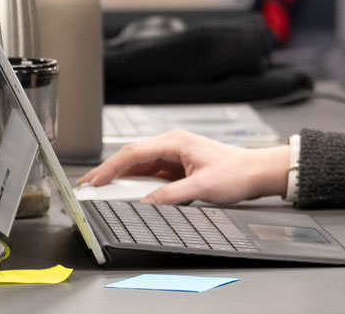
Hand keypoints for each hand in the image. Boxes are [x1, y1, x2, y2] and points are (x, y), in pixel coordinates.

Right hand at [80, 130, 291, 205]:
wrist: (256, 173)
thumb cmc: (236, 172)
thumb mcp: (202, 187)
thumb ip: (171, 195)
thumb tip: (146, 202)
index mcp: (174, 142)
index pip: (133, 153)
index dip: (110, 168)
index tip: (94, 180)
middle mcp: (172, 145)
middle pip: (132, 158)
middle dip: (108, 172)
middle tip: (88, 186)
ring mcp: (174, 156)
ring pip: (140, 166)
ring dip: (121, 178)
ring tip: (101, 191)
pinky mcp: (178, 167)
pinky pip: (151, 174)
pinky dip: (137, 184)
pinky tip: (127, 193)